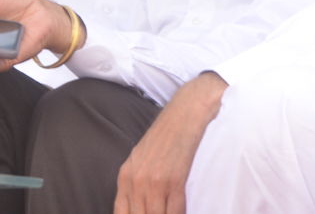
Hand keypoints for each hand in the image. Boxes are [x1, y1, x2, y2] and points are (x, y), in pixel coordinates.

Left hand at [115, 72, 228, 213]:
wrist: (188, 110)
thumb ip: (137, 180)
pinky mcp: (174, 179)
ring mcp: (155, 181)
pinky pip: (175, 211)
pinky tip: (186, 212)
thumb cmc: (169, 132)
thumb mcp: (142, 155)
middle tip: (162, 211)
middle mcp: (137, 180)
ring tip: (174, 212)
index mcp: (126, 175)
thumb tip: (140, 204)